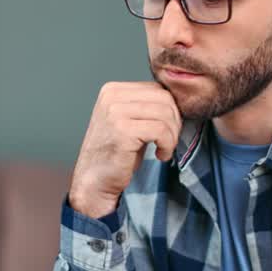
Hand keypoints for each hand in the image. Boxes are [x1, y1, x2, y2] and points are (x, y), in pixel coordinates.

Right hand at [70, 82, 181, 217]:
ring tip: (164, 149)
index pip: (157, 89)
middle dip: (175, 122)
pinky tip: (160, 156)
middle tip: (169, 141)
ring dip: (172, 135)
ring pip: (165, 114)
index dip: (171, 110)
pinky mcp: (122, 131)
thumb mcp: (128, 121)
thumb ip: (145, 106)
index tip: (167, 130)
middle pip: (164, 98)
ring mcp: (115, 113)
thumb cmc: (115, 154)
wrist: (94, 181)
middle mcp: (111, 97)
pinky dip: (167, 145)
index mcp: (112, 90)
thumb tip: (177, 101)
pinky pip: (161, 130)